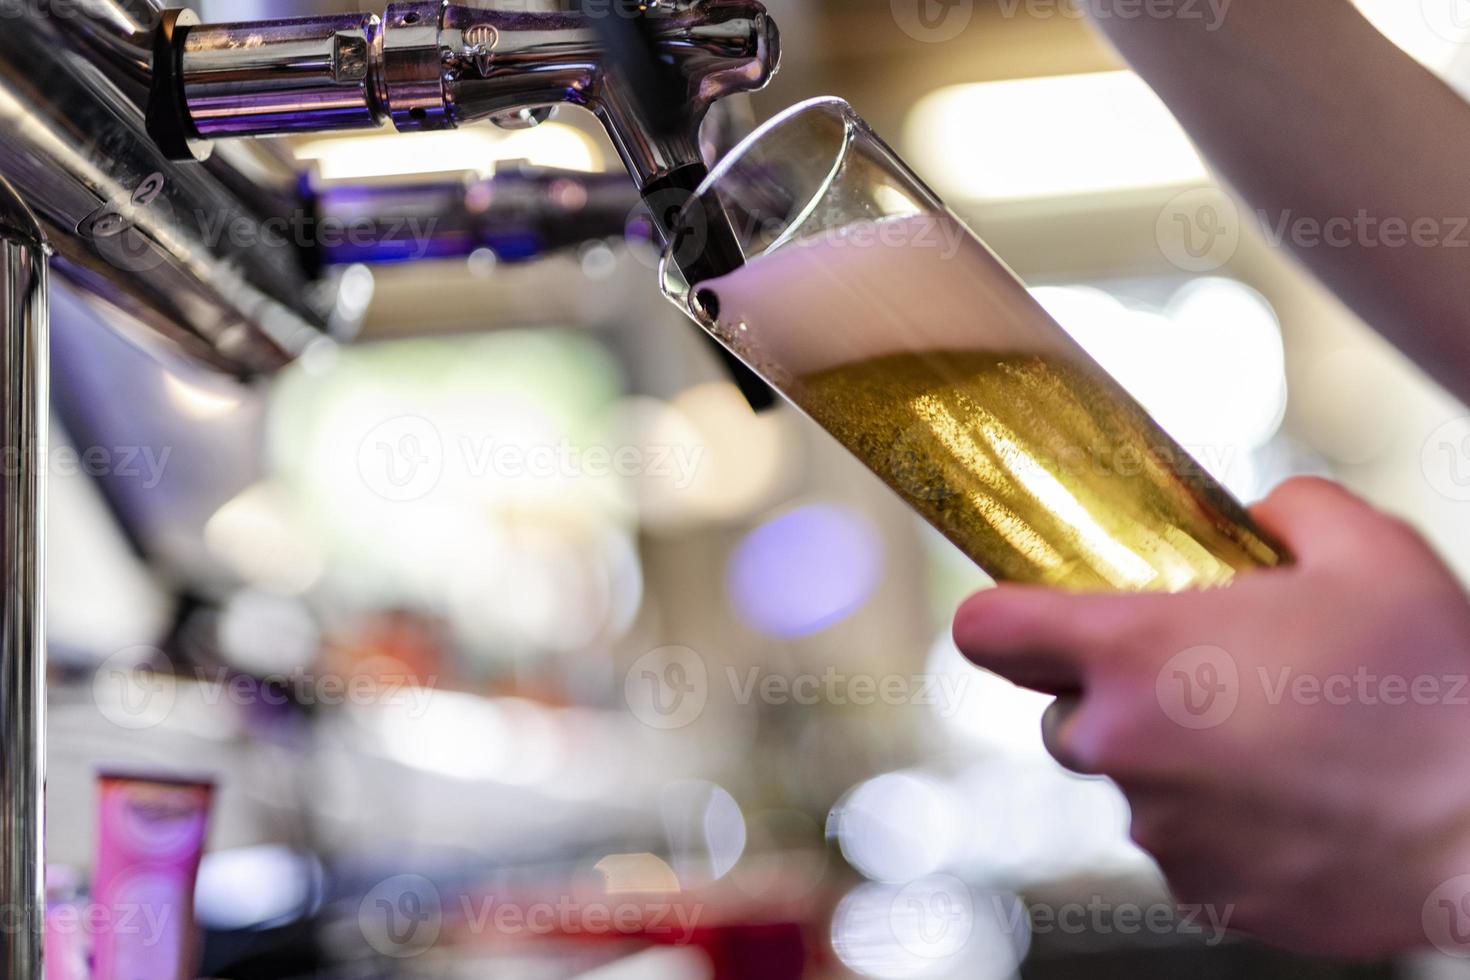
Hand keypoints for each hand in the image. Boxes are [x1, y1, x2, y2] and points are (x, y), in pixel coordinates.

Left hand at [953, 477, 1469, 957]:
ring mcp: (1160, 830)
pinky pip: (1184, 841)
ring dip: (1175, 759)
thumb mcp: (1369, 548)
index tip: (1031, 614)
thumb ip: (1288, 511)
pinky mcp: (1204, 892)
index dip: (1003, 617)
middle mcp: (1124, 746)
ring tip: (1276, 741)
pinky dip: (1218, 821)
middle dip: (1113, 692)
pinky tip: (1294, 800)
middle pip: (1063, 711)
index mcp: (1137, 652)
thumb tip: (1258, 519)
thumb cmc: (1432, 683)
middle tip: (1205, 676)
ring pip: (1130, 780)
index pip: (988, 631)